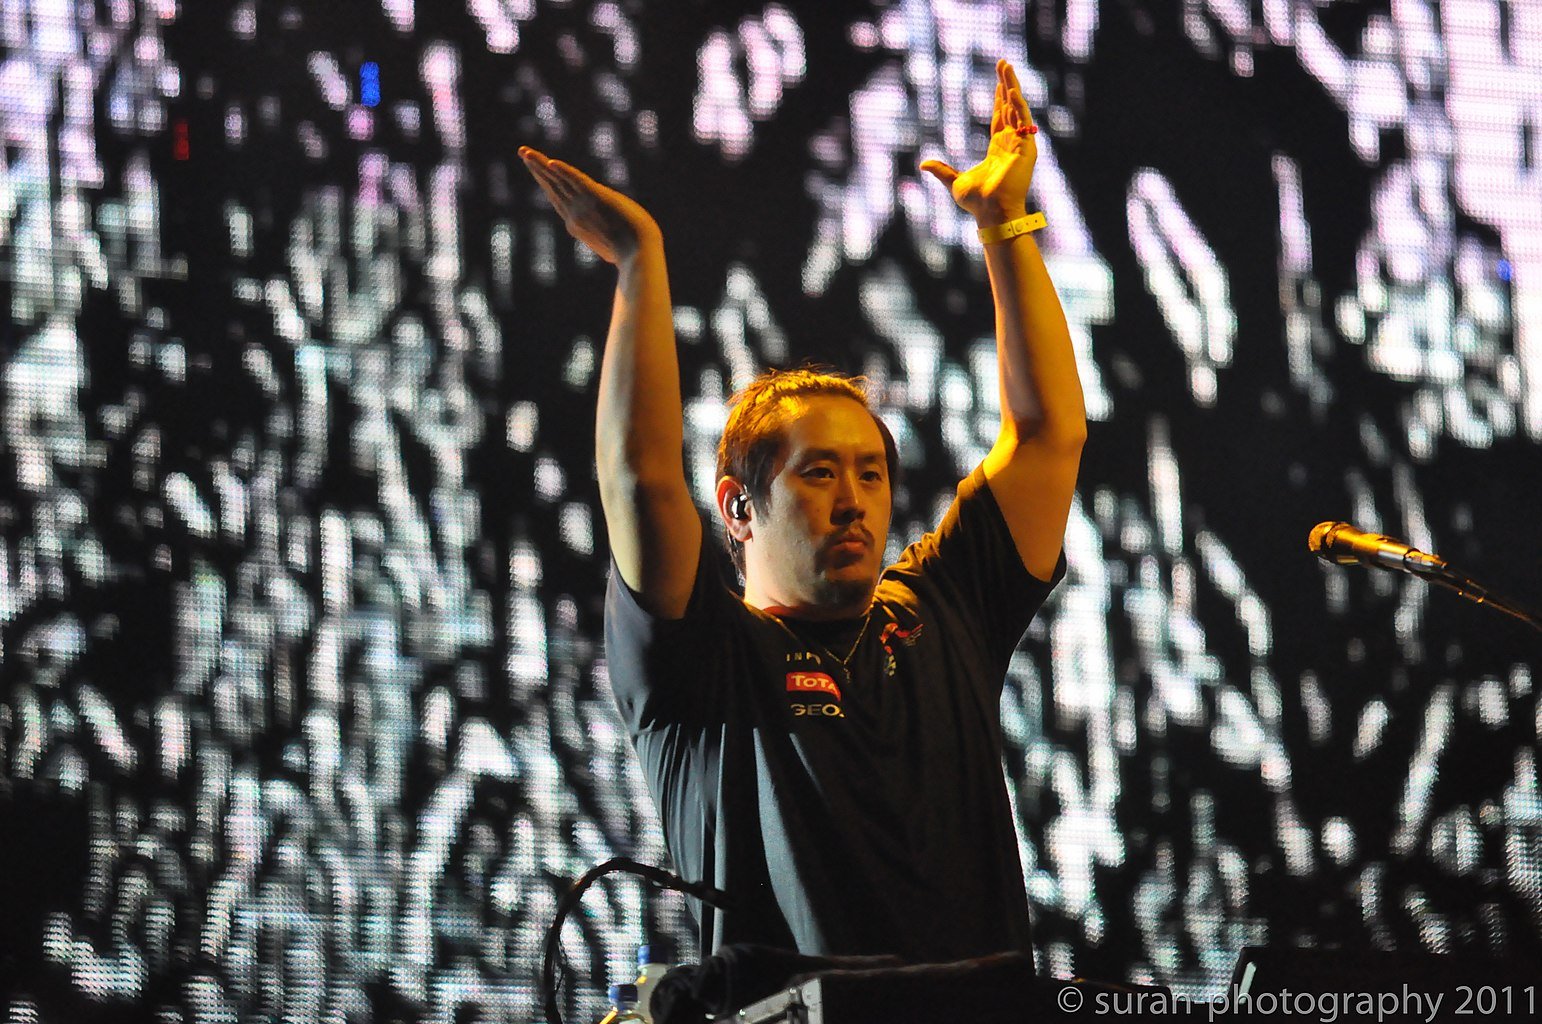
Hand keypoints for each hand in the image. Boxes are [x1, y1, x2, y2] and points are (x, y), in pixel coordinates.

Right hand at [519, 147, 660, 264]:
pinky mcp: (596, 197)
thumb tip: (610, 247)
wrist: (639, 255)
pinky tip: (551, 162)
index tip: (540, 169)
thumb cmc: (633, 254)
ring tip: (526, 152)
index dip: (548, 183)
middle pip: (553, 187)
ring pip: (558, 181)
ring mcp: (584, 207)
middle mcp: (575, 215)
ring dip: (541, 165)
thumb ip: (605, 240)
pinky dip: (564, 171)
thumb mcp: (612, 246)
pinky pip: (576, 180)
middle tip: (524, 154)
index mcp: (579, 225)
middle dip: (537, 170)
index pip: (559, 199)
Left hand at [919, 60, 1037, 224]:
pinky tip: (1011, 89)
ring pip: (1017, 109)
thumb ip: (941, 170)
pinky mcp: (1027, 150)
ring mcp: (1021, 145)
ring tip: (1006, 66)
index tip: (999, 81)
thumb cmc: (976, 202)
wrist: (990, 213)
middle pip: (1010, 107)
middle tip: (1003, 63)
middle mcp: (1012, 144)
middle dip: (1006, 84)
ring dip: (1012, 86)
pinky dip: (1018, 105)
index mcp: (998, 149)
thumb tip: (923, 164)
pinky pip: (1024, 122)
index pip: (1001, 118)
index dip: (1000, 99)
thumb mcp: (953, 181)